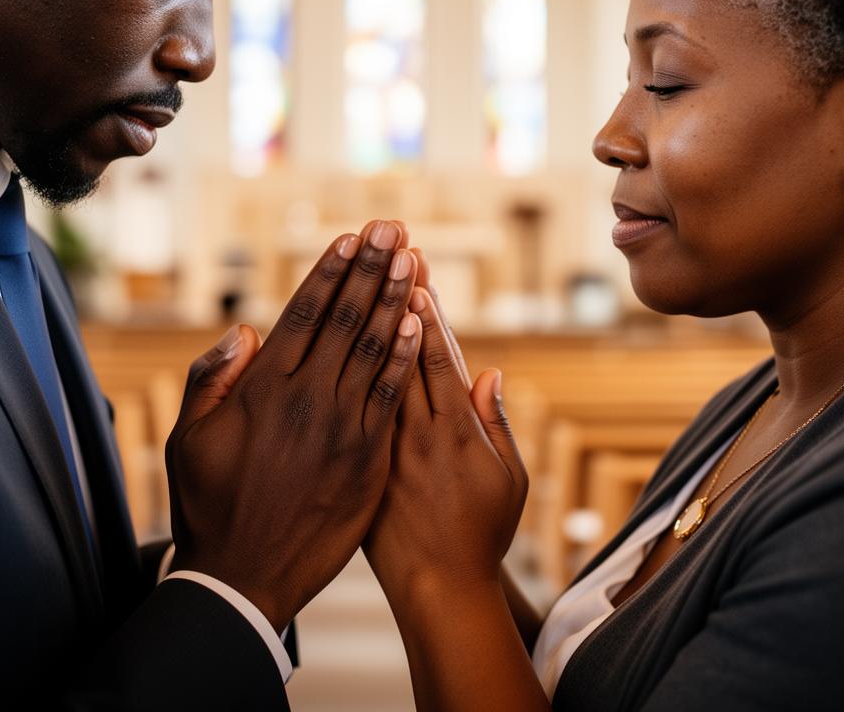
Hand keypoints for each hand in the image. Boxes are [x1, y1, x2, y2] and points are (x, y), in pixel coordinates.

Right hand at [166, 222, 421, 632]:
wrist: (243, 578)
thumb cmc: (208, 504)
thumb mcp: (188, 439)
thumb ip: (213, 379)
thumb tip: (244, 331)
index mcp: (263, 390)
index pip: (304, 313)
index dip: (330, 272)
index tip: (352, 238)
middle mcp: (306, 399)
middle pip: (345, 319)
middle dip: (372, 269)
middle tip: (394, 228)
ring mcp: (341, 428)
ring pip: (374, 349)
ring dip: (396, 300)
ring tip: (413, 261)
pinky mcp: (367, 457)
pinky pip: (391, 396)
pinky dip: (405, 357)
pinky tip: (419, 324)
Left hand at [363, 281, 527, 611]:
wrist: (438, 590)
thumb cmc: (481, 535)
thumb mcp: (508, 480)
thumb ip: (495, 423)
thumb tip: (489, 373)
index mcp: (455, 430)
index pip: (436, 355)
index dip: (426, 312)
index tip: (416, 271)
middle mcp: (415, 430)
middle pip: (399, 350)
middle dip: (392, 297)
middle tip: (385, 254)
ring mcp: (383, 446)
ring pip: (369, 371)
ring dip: (367, 322)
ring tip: (359, 279)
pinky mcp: (361, 463)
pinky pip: (349, 409)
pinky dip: (345, 373)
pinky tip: (335, 343)